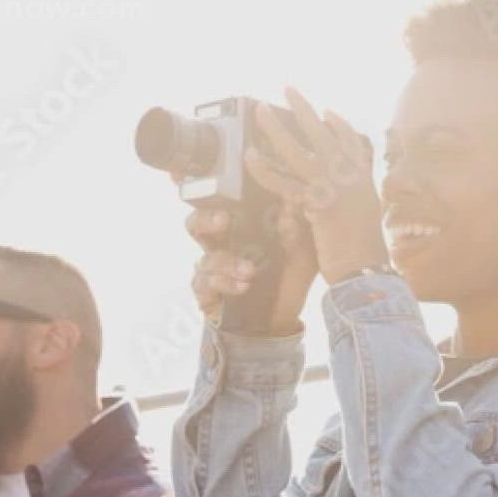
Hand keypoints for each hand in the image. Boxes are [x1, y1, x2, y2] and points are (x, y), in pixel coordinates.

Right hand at [185, 201, 316, 329]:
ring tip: (249, 271)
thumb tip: (292, 201)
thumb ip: (296, 229)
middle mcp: (219, 244)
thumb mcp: (301, 252)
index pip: (218, 203)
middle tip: (224, 220)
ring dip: (226, 262)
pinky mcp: (206, 292)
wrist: (281, 321)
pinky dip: (224, 284)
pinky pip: (205, 284)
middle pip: (196, 223)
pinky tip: (243, 286)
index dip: (206, 189)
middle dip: (207, 220)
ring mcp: (210, 268)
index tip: (198, 175)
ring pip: (204, 257)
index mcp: (239, 227)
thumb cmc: (288, 278)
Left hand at [244, 87, 389, 285]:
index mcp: (364, 181)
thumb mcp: (365, 220)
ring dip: (276, 128)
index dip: (340, 126)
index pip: (353, 144)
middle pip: (323, 135)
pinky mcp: (314, 204)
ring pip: (299, 151)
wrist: (367, 272)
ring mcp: (333, 188)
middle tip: (288, 89)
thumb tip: (340, 197)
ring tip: (261, 110)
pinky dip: (265, 169)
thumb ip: (352, 201)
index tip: (328, 112)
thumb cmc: (366, 254)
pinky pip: (283, 182)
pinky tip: (251, 156)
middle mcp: (350, 179)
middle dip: (303, 110)